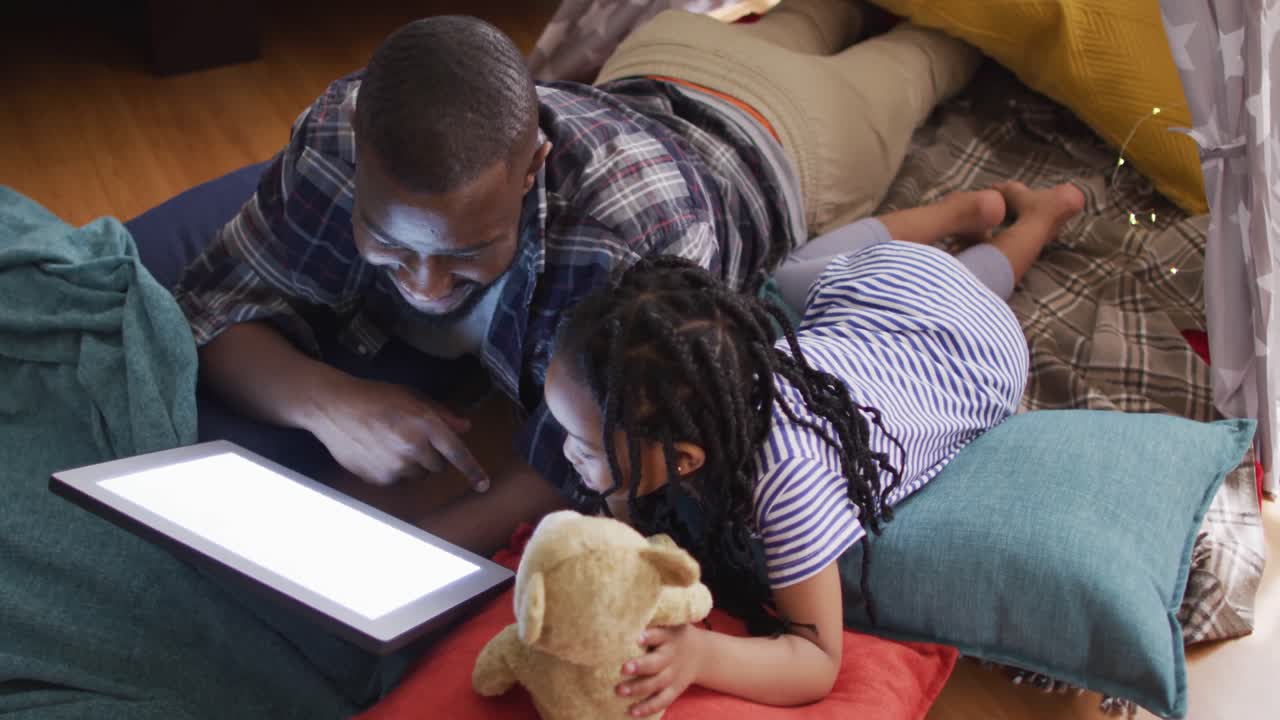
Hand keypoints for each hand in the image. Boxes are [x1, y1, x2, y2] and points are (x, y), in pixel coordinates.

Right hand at [309, 375, 488, 489]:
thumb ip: (442, 414)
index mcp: (426, 424)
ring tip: (391, 443)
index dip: (473, 470)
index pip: (457, 453)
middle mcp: (414, 448)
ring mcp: (396, 466)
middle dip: (432, 456)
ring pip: (419, 475)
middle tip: (412, 438)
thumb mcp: (413, 398)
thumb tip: (465, 427)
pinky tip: (378, 451)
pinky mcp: (380, 478)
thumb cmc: (376, 397)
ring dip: (413, 464)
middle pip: (439, 467)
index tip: (483, 485)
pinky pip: (398, 480)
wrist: (334, 408)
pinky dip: (394, 470)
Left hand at [617, 624, 705, 716]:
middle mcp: (671, 656)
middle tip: (623, 668)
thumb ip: (649, 623)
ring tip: (620, 691)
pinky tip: (632, 712)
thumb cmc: (672, 635)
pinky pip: (662, 700)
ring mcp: (673, 675)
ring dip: (639, 688)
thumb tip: (618, 617)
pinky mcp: (674, 689)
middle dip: (640, 666)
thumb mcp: (668, 624)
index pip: (659, 635)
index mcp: (669, 636)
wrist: (701, 653)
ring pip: (657, 683)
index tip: (636, 638)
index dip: (648, 637)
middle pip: (657, 662)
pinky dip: (648, 707)